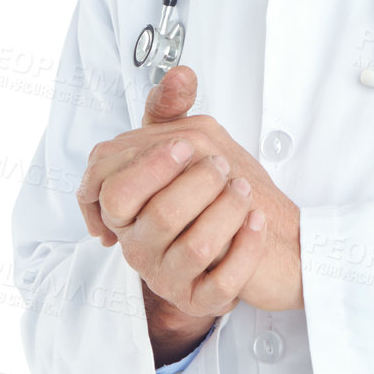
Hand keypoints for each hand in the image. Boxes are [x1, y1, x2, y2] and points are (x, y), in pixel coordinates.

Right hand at [77, 66, 304, 314]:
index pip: (113, 193)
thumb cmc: (214, 193)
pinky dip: (247, 248)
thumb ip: (170, 112)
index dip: (150, 167)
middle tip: (223, 167)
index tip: (188, 147)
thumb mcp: (189, 144)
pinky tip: (257, 223)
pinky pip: (223, 284)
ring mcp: (171, 277)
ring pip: (196, 247)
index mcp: (127, 212)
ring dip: (227, 211)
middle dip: (196, 184)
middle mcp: (141, 248)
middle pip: (157, 216)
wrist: (261, 239)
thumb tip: (181, 73)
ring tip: (244, 192)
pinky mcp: (205, 301)